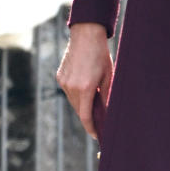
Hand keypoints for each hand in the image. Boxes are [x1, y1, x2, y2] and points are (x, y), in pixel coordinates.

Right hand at [56, 22, 112, 137]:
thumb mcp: (109, 76)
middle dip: (88, 115)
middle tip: (99, 118)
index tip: (96, 135)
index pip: (85, 116)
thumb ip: (107, 96)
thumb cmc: (101, 55)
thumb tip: (108, 113)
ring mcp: (64, 81)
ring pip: (73, 101)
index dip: (91, 128)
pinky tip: (84, 85)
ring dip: (82, 104)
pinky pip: (68, 91)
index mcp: (85, 88)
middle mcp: (72, 87)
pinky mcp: (60, 76)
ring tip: (93, 97)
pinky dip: (76, 94)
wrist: (86, 35)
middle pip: (79, 110)